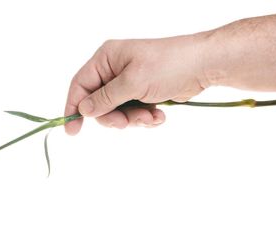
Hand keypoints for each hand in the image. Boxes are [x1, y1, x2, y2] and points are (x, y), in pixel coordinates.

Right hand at [64, 35, 209, 134]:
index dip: (74, 107)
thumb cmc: (168, 66)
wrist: (203, 66)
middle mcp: (114, 70)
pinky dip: (145, 118)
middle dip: (114, 117)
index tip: (72, 131)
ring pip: (117, 112)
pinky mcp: (143, 94)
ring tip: (150, 116)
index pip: (80, 85)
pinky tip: (159, 115)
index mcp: (107, 59)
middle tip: (127, 123)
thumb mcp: (133, 82)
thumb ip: (105, 98)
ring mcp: (129, 83)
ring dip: (133, 119)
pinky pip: (134, 113)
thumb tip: (83, 110)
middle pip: (99, 103)